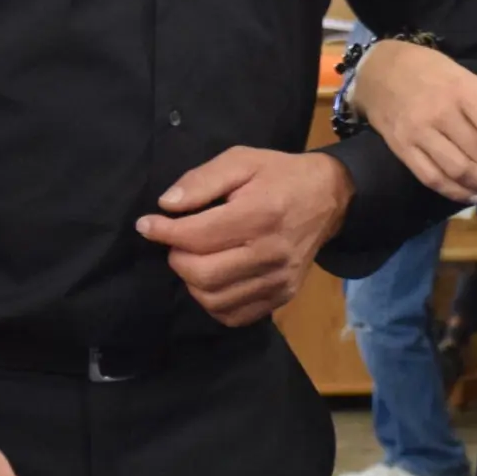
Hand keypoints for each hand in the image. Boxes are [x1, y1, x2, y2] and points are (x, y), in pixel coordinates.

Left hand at [136, 147, 352, 325]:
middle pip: (202, 273)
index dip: (163, 232)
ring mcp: (279, 279)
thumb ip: (202, 180)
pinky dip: (213, 302)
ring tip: (195, 259)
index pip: (196, 236)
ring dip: (192, 282)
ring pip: (214, 299)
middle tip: (177, 242)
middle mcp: (271, 252)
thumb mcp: (242, 160)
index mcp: (260, 214)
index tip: (147, 225)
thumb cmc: (280, 175)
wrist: (330, 197)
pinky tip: (213, 280)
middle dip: (176, 258)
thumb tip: (166, 205)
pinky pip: (234, 315)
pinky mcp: (283, 296)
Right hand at [348, 42, 476, 201]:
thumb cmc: (432, 72)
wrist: (380, 70)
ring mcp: (419, 134)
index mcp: (464, 93)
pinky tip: (473, 196)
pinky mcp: (403, 149)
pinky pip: (433, 179)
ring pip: (459, 171)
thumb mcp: (471, 81)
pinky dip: (456, 193)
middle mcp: (442, 114)